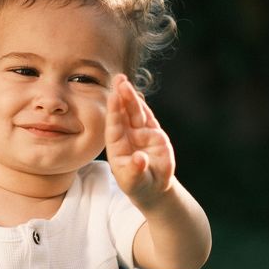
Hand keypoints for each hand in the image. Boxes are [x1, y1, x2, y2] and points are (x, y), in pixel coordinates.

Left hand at [105, 76, 175, 207]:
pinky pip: (148, 118)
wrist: (153, 189)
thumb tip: (140, 159)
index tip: (113, 95)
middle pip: (124, 114)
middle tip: (118, 79)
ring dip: (131, 98)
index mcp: (117, 147)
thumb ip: (136, 170)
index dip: (114, 110)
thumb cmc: (138, 185)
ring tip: (125, 82)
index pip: (115, 125)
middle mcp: (128, 137)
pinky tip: (138, 96)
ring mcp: (142, 134)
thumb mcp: (134, 181)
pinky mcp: (155, 135)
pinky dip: (144, 107)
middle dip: (121, 96)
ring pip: (136, 113)